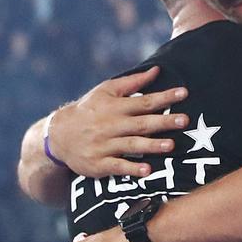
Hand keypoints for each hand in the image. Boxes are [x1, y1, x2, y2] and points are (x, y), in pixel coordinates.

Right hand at [49, 66, 189, 177]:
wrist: (58, 136)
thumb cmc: (89, 110)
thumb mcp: (106, 91)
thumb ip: (132, 82)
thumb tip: (157, 70)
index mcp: (114, 106)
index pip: (143, 101)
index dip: (164, 97)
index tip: (184, 93)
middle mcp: (110, 125)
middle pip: (141, 124)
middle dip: (163, 122)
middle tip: (184, 120)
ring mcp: (104, 145)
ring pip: (131, 145)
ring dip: (151, 145)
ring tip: (171, 146)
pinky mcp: (99, 164)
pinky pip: (117, 166)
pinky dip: (132, 169)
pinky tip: (147, 171)